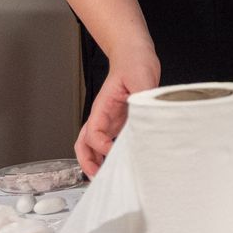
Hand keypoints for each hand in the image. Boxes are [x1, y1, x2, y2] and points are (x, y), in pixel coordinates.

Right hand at [77, 49, 158, 175]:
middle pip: (84, 143)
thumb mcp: (141, 77)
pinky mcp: (120, 121)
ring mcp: (110, 120)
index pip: (93, 132)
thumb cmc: (134, 63)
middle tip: (98, 176)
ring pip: (93, 145)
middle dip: (88, 161)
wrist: (134, 56)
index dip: (101, 145)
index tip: (112, 151)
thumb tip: (148, 114)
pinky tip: (121, 161)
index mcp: (103, 107)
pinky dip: (110, 153)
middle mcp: (103, 116)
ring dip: (95, 161)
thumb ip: (142, 96)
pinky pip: (110, 140)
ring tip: (105, 175)